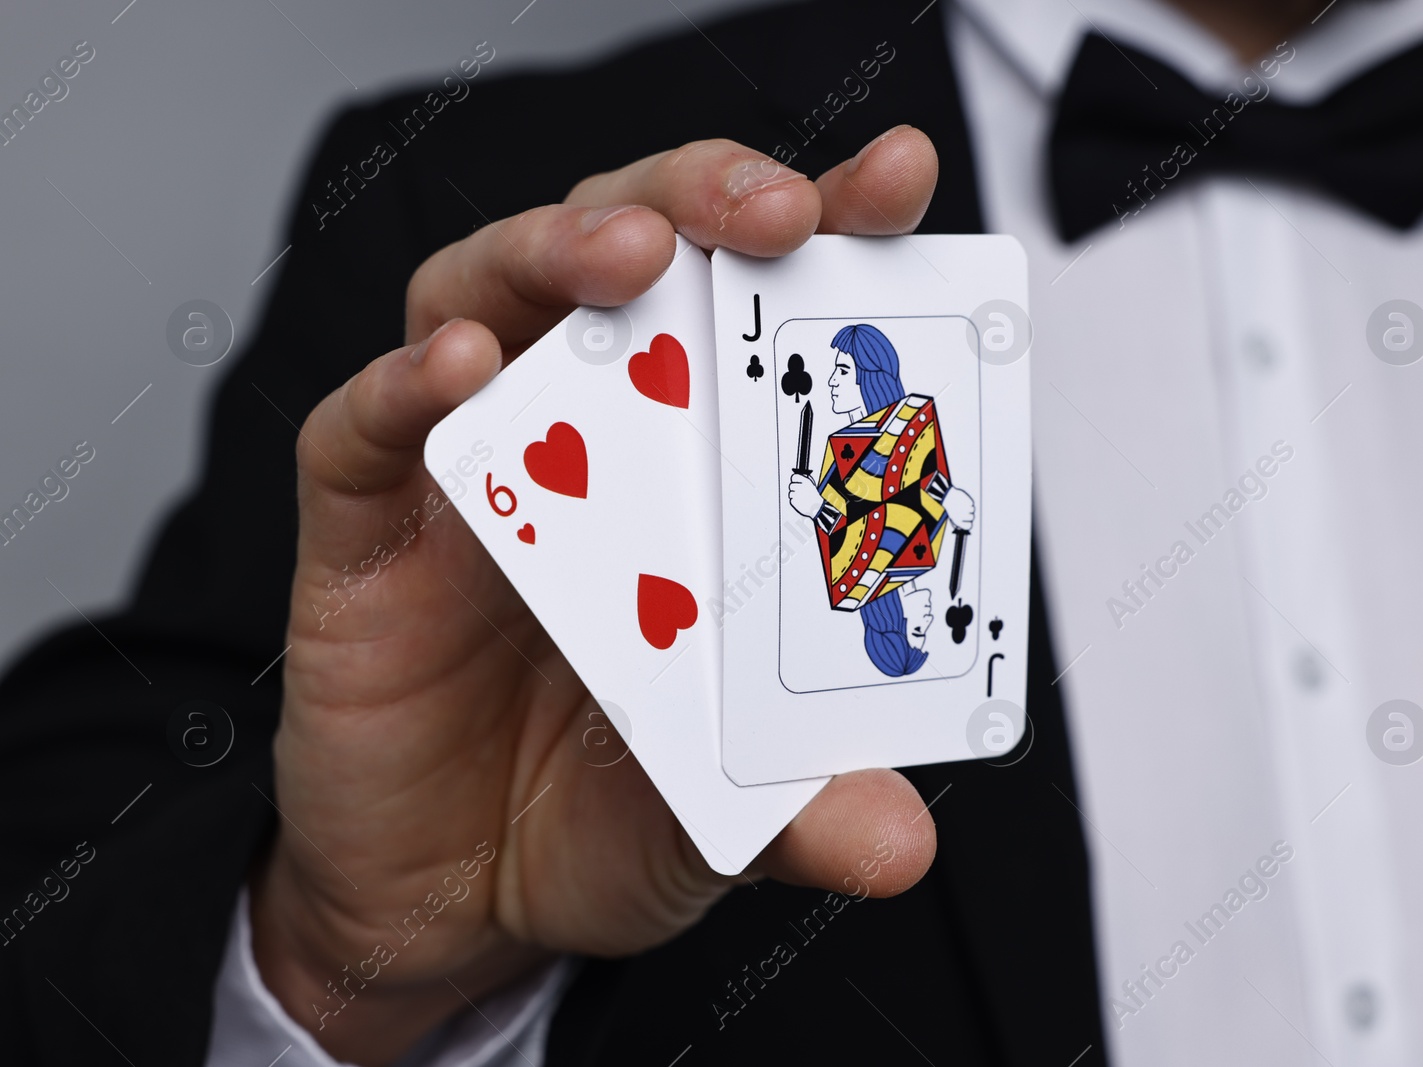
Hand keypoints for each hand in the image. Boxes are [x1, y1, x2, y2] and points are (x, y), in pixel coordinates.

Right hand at [254, 128, 940, 1063]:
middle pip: (628, 255)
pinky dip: (400, 389)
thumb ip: (805, 805)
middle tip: (772, 207)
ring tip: (627, 252)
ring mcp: (472, 474)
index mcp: (697, 479)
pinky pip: (359, 433)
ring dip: (556, 249)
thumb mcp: (726, 811)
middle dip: (700, 202)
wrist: (450, 905)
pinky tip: (457, 368)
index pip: (759, 319)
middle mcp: (588, 444)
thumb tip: (899, 841)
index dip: (828, 236)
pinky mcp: (364, 535)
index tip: (897, 183)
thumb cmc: (597, 815)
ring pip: (486, 292)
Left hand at [788, 472, 823, 518]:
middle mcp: (800, 486)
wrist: (817, 508)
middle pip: (791, 485)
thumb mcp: (811, 486)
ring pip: (790, 493)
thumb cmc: (815, 498)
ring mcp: (796, 494)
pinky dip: (794, 501)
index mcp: (806, 482)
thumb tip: (796, 481)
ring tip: (800, 498)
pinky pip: (791, 500)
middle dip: (793, 489)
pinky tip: (800, 502)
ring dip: (794, 496)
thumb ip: (803, 482)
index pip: (794, 477)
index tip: (794, 482)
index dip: (793, 480)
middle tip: (798, 492)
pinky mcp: (794, 501)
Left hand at [945, 487, 974, 530]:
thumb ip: (959, 524)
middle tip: (965, 511)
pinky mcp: (969, 502)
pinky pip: (972, 504)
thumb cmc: (951, 508)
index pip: (969, 526)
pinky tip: (964, 502)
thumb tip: (963, 528)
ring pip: (973, 511)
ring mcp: (967, 509)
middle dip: (970, 515)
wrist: (948, 496)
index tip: (968, 521)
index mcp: (958, 521)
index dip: (969, 524)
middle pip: (973, 518)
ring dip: (970, 508)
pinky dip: (969, 503)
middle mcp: (963, 516)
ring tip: (963, 506)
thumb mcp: (953, 517)